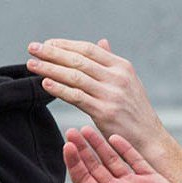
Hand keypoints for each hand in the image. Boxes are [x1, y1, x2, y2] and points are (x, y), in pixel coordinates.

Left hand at [29, 38, 171, 156]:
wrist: (150, 139)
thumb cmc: (135, 112)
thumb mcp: (128, 83)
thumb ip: (111, 63)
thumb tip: (102, 42)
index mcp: (122, 67)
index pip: (88, 49)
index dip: (65, 45)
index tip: (47, 43)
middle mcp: (118, 78)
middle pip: (78, 60)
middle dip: (52, 52)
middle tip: (32, 48)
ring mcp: (112, 95)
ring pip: (74, 76)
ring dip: (49, 69)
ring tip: (31, 64)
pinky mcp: (105, 112)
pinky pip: (76, 97)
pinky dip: (59, 89)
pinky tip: (45, 83)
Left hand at [63, 128, 181, 182]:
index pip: (84, 179)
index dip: (74, 163)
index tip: (68, 147)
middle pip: (94, 165)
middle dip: (82, 149)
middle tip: (72, 132)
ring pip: (111, 159)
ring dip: (98, 145)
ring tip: (87, 130)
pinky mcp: (151, 178)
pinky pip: (134, 159)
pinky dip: (124, 148)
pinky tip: (114, 137)